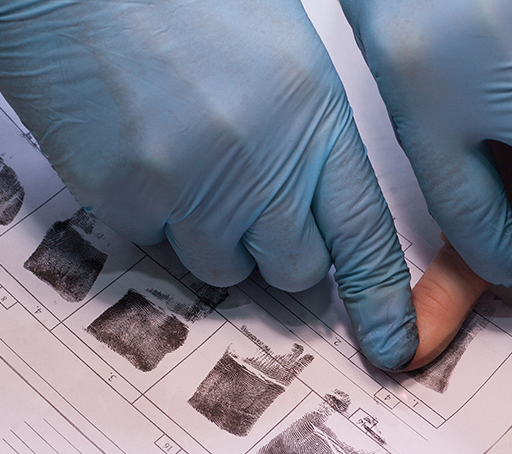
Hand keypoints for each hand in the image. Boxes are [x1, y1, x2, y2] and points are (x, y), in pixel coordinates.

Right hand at [0, 0, 416, 370]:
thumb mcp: (281, 52)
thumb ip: (306, 134)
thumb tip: (309, 203)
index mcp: (314, 120)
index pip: (365, 235)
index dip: (381, 298)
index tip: (390, 343)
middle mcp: (261, 165)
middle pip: (295, 268)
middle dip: (281, 252)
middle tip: (253, 204)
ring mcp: (189, 187)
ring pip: (221, 267)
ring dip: (212, 233)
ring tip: (187, 158)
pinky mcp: (122, 197)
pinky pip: (152, 242)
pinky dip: (152, 212)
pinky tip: (140, 148)